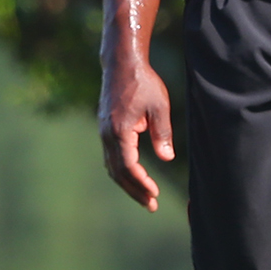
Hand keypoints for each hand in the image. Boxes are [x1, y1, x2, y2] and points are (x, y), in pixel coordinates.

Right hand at [98, 58, 173, 210]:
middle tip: (151, 205)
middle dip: (134, 190)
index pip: (129, 166)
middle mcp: (106, 134)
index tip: (155, 193)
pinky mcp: (104, 129)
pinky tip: (133, 177)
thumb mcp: (159, 106)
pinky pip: (110, 157)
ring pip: (112, 166)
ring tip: (144, 197)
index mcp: (119, 130)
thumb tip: (167, 158)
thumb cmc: (143, 82)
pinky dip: (121, 171)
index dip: (142, 183)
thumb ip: (163, 133)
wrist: (121, 64)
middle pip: (117, 172)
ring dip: (127, 184)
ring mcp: (103, 132)